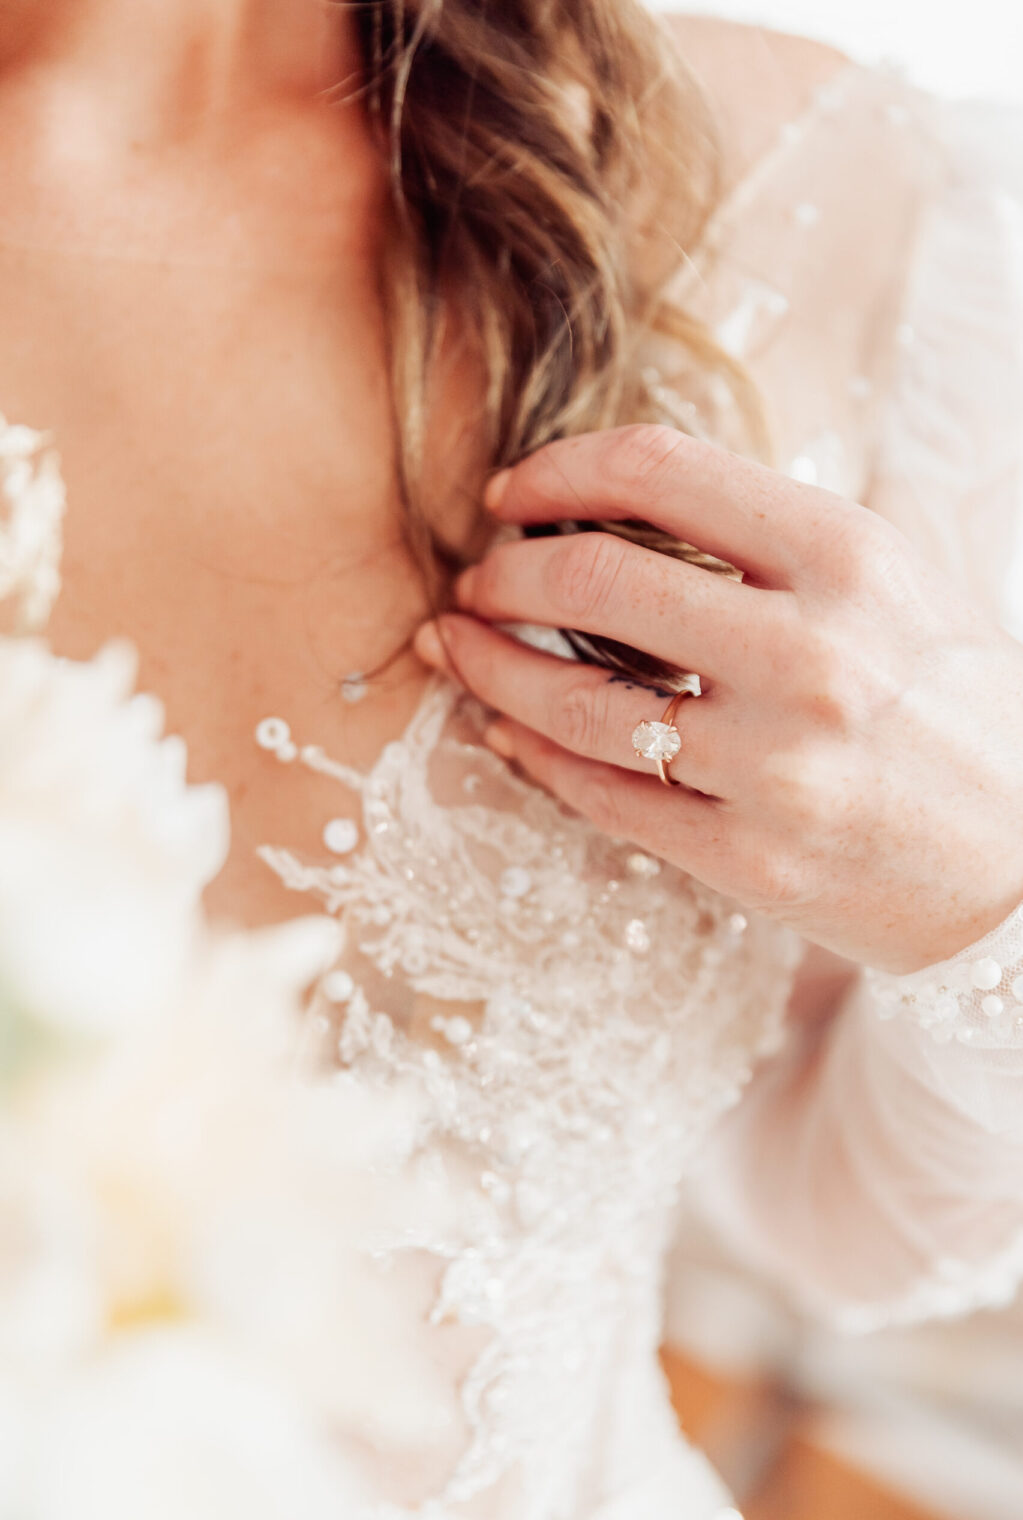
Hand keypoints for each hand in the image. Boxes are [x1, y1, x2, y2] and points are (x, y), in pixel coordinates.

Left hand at [412, 426, 1022, 973]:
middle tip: (478, 580)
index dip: (561, 469)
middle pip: (594, 579)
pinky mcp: (747, 857)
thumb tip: (618, 500)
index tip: (514, 492)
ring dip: (489, 664)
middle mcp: (811, 655)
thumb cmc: (954, 707)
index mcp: (850, 559)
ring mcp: (775, 767)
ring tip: (458, 647)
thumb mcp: (894, 583)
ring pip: (574, 701)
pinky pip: (602, 796)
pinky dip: (534, 754)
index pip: (662, 470)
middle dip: (504, 572)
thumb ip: (771, 536)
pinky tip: (505, 729)